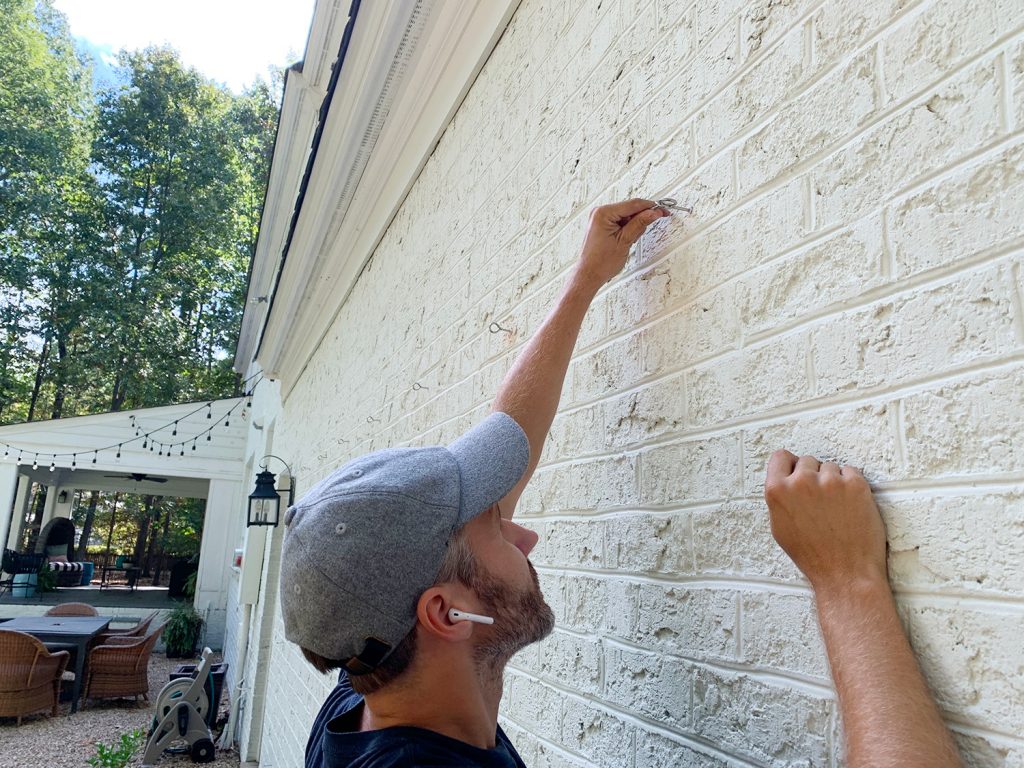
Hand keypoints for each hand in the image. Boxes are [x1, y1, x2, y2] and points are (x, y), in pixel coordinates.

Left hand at [576, 199, 669, 286]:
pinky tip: (626, 239)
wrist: (589, 274)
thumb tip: (653, 213)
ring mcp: (599, 218)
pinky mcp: (601, 225)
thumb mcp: (625, 241)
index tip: (662, 210)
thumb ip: (640, 224)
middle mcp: (599, 212)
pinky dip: (627, 229)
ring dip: (633, 226)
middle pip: (629, 208)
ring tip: (629, 241)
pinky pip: (619, 221)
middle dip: (641, 218)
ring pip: (626, 216)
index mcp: (603, 213)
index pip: (633, 204)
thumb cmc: (600, 262)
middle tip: (648, 228)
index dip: (650, 207)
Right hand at [764, 450, 887, 594]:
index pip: (780, 457)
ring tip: (837, 509)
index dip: (790, 465)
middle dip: (814, 476)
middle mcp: (801, 481)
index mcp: (777, 491)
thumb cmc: (813, 556)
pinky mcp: (855, 484)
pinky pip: (852, 472)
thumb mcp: (780, 527)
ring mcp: (829, 481)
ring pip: (831, 467)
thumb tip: (785, 480)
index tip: (797, 474)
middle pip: (808, 461)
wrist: (846, 574)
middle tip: (821, 502)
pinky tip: (851, 508)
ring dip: (834, 482)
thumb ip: (780, 499)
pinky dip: (853, 486)